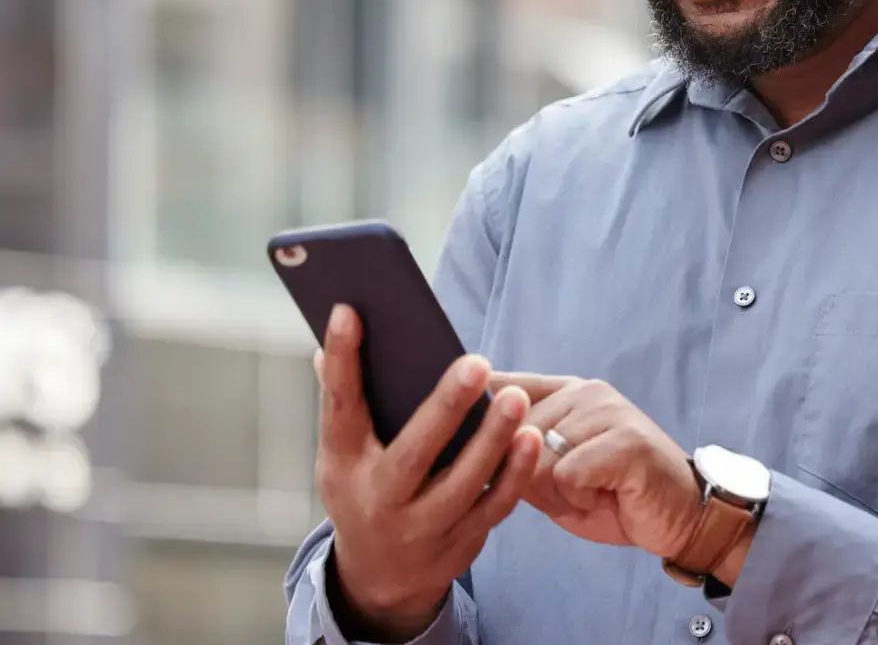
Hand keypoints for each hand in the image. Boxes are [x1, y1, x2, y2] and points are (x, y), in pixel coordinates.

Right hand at [313, 306, 542, 641]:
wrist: (379, 577)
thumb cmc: (364, 489)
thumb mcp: (343, 453)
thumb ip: (348, 400)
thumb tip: (337, 333)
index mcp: (343, 464)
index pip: (340, 407)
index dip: (342, 360)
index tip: (350, 311)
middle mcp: (378, 498)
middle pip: (412, 453)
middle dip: (445, 408)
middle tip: (477, 362)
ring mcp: (420, 526)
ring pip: (461, 483)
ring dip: (492, 440)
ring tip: (516, 398)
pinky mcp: (460, 542)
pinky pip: (493, 505)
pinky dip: (514, 473)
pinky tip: (531, 437)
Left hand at [489, 373, 745, 578]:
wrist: (679, 517)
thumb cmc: (614, 496)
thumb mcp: (555, 473)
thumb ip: (519, 453)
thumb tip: (467, 446)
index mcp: (568, 392)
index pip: (504, 387)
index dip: (483, 418)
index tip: (479, 443)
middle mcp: (587, 391)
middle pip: (515, 435)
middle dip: (530, 477)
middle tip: (573, 489)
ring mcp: (609, 410)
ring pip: (539, 457)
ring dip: (558, 491)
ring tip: (592, 491)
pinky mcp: (625, 439)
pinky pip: (567, 474)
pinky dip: (580, 498)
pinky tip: (607, 495)